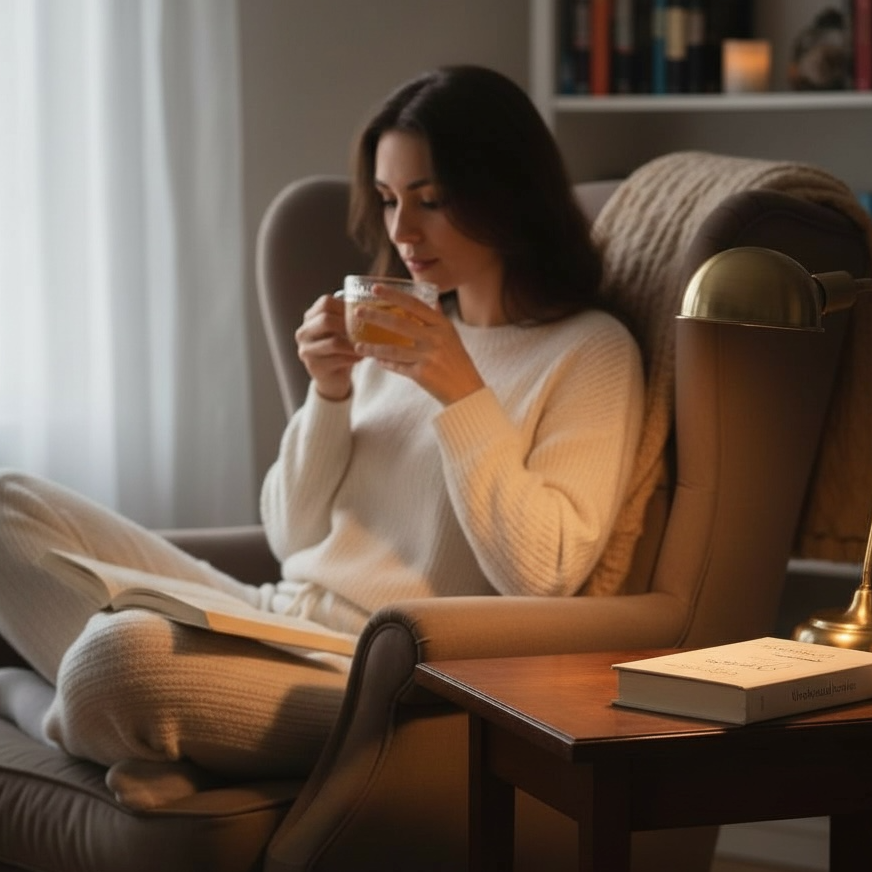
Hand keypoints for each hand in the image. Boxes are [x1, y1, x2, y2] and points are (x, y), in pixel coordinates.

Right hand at [295, 293, 359, 400]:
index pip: (325, 302)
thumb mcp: (341, 330)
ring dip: (354, 344)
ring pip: (334, 342)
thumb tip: (377, 303)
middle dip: (349, 325)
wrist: (332, 377)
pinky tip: (362, 357)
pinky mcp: (315, 367)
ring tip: (367, 345)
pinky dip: (354, 357)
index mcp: (310, 318)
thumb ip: (349, 316)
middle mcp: (303, 332)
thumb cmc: (341, 348)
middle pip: (326, 320)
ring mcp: (306, 350)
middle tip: (366, 329)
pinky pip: (339, 359)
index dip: (345, 306)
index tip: (362, 312)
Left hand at [351, 284, 484, 405]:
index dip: (393, 295)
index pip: (414, 304)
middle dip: (375, 316)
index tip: (375, 288)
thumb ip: (438, 317)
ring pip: (393, 349)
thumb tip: (430, 299)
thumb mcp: (451, 335)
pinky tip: (376, 360)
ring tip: (358, 346)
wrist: (467, 390)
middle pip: (399, 323)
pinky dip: (386, 363)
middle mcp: (435, 338)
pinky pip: (398, 366)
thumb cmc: (457, 361)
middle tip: (358, 312)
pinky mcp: (422, 374)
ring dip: (373, 348)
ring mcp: (428, 356)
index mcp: (442, 325)